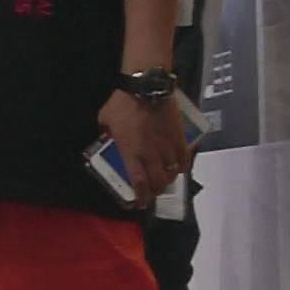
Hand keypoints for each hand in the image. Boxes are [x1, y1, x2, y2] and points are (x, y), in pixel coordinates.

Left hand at [99, 85, 188, 209]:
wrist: (147, 87)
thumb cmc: (124, 102)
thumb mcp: (106, 119)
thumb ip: (106, 131)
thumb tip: (105, 133)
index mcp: (131, 153)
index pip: (138, 183)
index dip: (140, 197)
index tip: (139, 203)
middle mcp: (151, 155)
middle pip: (157, 183)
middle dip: (155, 192)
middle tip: (152, 192)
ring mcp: (167, 147)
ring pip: (172, 174)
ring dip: (168, 181)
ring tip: (165, 181)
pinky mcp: (179, 137)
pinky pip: (184, 158)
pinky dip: (182, 166)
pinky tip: (179, 168)